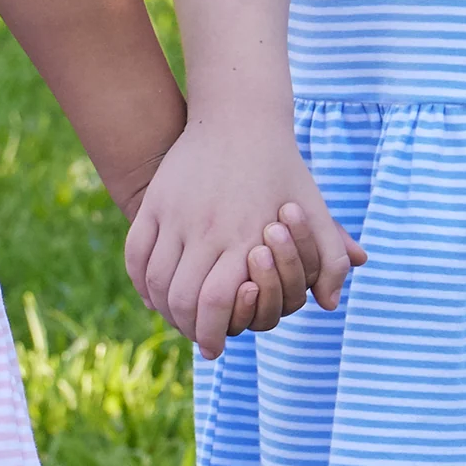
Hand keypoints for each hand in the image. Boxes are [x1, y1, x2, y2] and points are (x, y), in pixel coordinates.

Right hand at [123, 117, 362, 356]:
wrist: (241, 117)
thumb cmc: (284, 169)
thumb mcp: (315, 210)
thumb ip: (329, 258)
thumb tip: (329, 304)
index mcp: (245, 238)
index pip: (217, 305)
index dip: (213, 333)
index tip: (215, 347)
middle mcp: (206, 230)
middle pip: (181, 301)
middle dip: (188, 328)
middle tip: (197, 337)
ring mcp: (175, 215)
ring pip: (155, 281)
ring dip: (164, 307)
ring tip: (177, 316)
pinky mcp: (155, 202)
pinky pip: (136, 254)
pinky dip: (141, 281)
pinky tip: (155, 292)